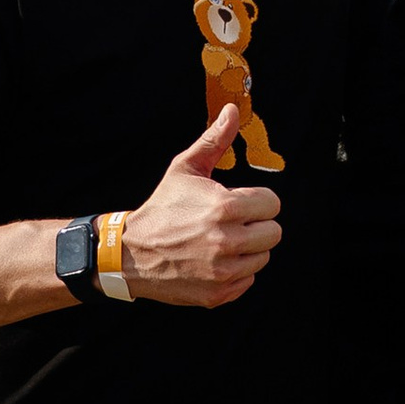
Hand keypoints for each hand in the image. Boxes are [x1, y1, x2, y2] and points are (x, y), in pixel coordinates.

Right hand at [118, 100, 280, 308]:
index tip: (240, 203)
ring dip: (248, 250)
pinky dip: (236, 272)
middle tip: (233, 223)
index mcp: (224, 207)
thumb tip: (232, 110)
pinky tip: (215, 261)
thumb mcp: (185, 169)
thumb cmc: (162, 208)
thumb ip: (214, 140)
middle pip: (273, 233)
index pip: (272, 204)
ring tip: (222, 241)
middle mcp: (226, 241)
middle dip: (256, 225)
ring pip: (263, 258)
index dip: (257, 201)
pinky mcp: (217, 293)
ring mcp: (222, 271)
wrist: (131, 253)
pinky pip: (248, 281)